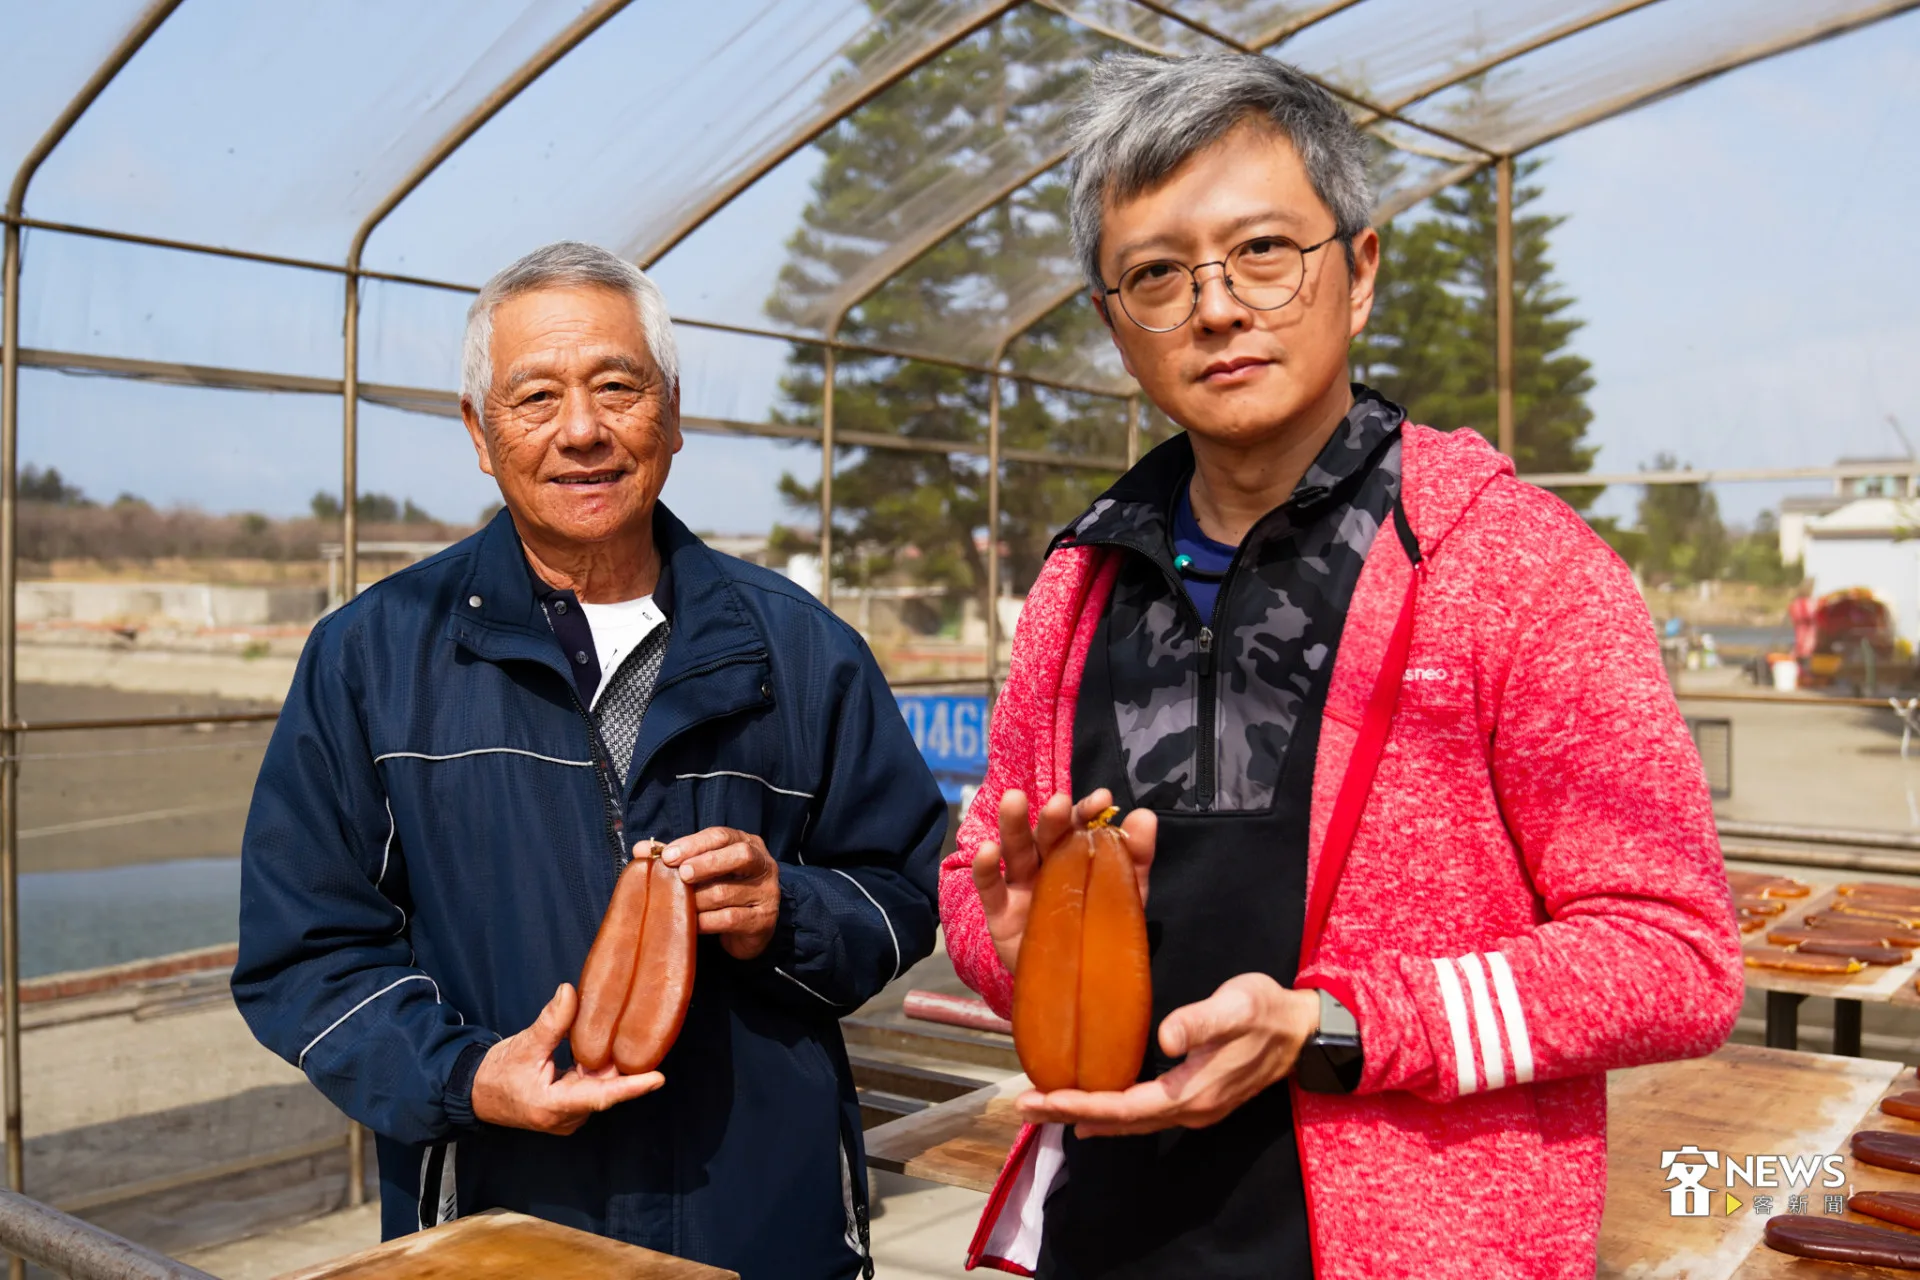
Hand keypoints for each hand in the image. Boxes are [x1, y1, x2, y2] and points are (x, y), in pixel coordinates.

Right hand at [470, 983, 663, 1134]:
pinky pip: (592, 1090)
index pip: (600, 1097)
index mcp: (553, 1105)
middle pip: (605, 1091)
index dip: (631, 1088)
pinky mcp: (568, 1111)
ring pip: (600, 1090)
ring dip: (610, 1068)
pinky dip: (599, 1072)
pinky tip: (608, 1052)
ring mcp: (567, 1117)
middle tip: (646, 1041)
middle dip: (625, 1068)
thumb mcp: (524, 1045)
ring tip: (630, 1042)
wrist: (475, 1095)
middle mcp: (565, 1118)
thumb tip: (570, 992)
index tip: (657, 1079)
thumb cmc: (496, 1074)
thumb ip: (551, 1021)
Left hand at [661, 827, 780, 959]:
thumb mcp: (703, 868)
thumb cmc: (723, 889)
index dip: (694, 844)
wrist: (749, 927)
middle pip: (739, 856)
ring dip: (697, 899)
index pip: (721, 836)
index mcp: (747, 843)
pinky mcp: (762, 920)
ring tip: (677, 904)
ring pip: (727, 892)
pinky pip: (730, 919)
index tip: (667, 855)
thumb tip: (640, 849)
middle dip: (706, 863)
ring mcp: (766, 893)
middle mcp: (763, 865)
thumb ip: (675, 857)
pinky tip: (690, 923)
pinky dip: (705, 921)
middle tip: (681, 874)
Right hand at [970, 789, 1155, 972]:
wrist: (1076, 987)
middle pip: (1046, 836)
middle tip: (1060, 803)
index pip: (1079, 827)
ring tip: (1014, 800)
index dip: (1088, 811)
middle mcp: (1046, 866)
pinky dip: (985, 868)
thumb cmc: (1097, 932)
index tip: (1102, 799)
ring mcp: (1021, 888)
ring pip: (1015, 851)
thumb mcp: (1124, 896)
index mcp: (1075, 857)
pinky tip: (987, 850)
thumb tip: (1145, 816)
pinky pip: (990, 888)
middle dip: (1052, 818)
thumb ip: (1136, 857)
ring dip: (1013, 825)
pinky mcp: (1000, 913)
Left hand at [1016, 974, 1319, 1136]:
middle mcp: (1189, 1109)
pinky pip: (1143, 1114)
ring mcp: (1194, 1107)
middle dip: (1069, 1114)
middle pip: (1119, 1121)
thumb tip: (1166, 1039)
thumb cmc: (1267, 1010)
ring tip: (1046, 1110)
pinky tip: (1094, 1110)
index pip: (1122, 1106)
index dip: (1078, 1105)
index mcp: (1191, 1092)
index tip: (1039, 1099)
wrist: (1304, 1030)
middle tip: (1024, 1107)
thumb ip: (1201, 1021)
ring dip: (1087, 1116)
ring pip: (1130, 1121)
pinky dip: (1112, 1113)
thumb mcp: (1237, 1004)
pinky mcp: (1197, 1097)